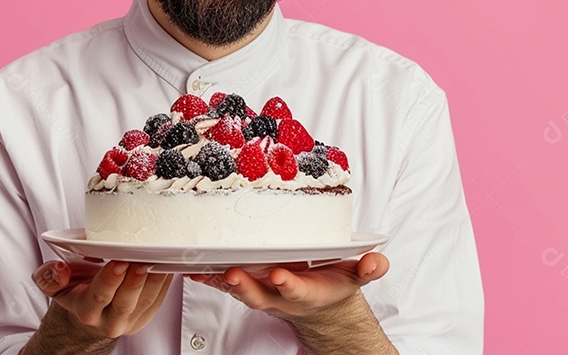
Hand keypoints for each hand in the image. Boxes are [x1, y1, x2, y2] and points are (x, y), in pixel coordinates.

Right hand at [31, 260, 172, 339]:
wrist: (89, 313)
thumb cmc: (76, 291)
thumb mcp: (55, 284)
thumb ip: (49, 276)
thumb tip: (60, 270)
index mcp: (86, 310)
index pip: (100, 295)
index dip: (111, 279)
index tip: (119, 260)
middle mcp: (109, 320)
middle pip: (126, 301)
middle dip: (135, 279)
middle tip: (142, 257)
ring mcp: (130, 321)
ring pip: (147, 300)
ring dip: (155, 278)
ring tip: (159, 257)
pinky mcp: (146, 316)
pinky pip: (159, 298)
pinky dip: (164, 280)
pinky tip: (166, 263)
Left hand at [188, 251, 388, 319]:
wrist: (320, 304)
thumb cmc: (333, 283)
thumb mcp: (356, 278)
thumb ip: (368, 269)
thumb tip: (377, 262)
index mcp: (306, 292)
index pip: (297, 290)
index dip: (289, 285)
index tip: (282, 276)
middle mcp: (279, 296)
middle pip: (259, 296)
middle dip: (245, 287)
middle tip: (232, 274)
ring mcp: (261, 293)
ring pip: (237, 290)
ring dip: (219, 282)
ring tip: (202, 268)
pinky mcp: (248, 286)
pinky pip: (222, 283)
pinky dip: (206, 277)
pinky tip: (190, 266)